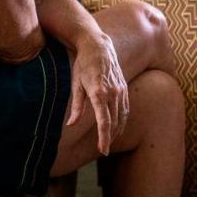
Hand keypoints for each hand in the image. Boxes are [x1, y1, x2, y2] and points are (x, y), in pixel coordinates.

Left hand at [66, 32, 128, 154]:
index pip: (104, 121)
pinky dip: (122, 119)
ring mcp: (120, 90)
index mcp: (99, 93)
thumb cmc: (83, 64)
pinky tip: (118, 126)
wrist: (98, 45)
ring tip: (110, 141)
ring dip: (117, 130)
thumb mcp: (75, 84)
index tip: (103, 150)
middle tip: (104, 151)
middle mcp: (113, 92)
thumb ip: (76, 106)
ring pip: (122, 116)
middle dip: (110, 138)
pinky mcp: (123, 87)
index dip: (104, 138)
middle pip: (115, 122)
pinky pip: (125, 108)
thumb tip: (71, 124)